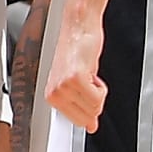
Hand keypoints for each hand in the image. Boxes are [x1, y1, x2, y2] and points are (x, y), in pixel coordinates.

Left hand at [46, 10, 106, 131]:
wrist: (78, 25)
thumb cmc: (76, 48)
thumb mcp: (77, 82)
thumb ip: (81, 105)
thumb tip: (91, 126)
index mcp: (51, 96)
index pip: (76, 121)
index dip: (88, 112)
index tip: (90, 104)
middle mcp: (54, 93)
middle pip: (87, 117)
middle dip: (95, 102)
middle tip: (90, 82)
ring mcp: (63, 87)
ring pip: (94, 108)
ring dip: (98, 92)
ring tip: (89, 74)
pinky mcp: (75, 78)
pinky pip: (97, 98)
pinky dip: (101, 88)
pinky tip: (92, 72)